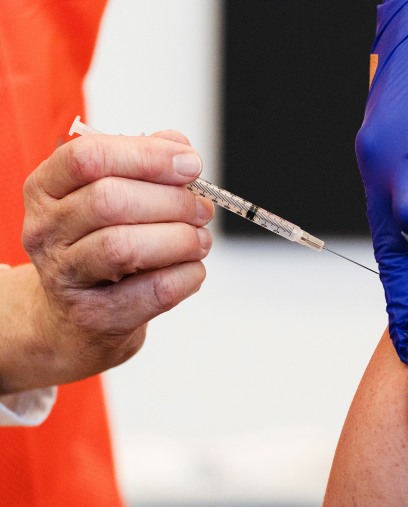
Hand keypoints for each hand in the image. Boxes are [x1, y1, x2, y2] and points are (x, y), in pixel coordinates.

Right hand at [3, 131, 213, 391]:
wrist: (73, 317)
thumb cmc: (99, 245)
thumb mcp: (112, 195)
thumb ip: (145, 164)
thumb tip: (180, 147)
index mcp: (47, 189)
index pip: (88, 157)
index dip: (148, 156)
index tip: (190, 164)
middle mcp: (46, 230)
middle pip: (109, 201)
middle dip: (172, 201)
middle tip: (202, 209)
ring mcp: (64, 276)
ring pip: (125, 247)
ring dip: (180, 239)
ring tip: (200, 239)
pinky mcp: (94, 316)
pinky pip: (153, 290)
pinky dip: (186, 275)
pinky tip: (192, 269)